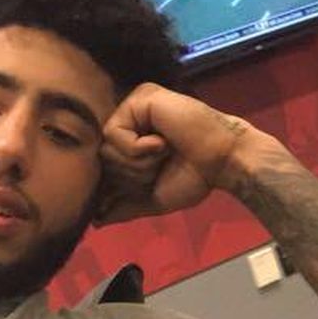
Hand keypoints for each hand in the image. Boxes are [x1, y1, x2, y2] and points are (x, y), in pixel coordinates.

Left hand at [95, 84, 262, 224]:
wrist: (222, 163)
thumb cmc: (192, 177)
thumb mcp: (151, 198)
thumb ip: (122, 206)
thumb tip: (95, 220)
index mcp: (130, 141)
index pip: (103, 166)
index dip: (118, 184)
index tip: (146, 185)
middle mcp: (128, 121)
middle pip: (100, 158)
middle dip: (131, 174)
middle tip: (161, 166)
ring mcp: (132, 108)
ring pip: (105, 148)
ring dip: (137, 163)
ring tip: (164, 153)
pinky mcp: (139, 99)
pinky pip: (114, 132)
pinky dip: (138, 148)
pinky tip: (162, 142)